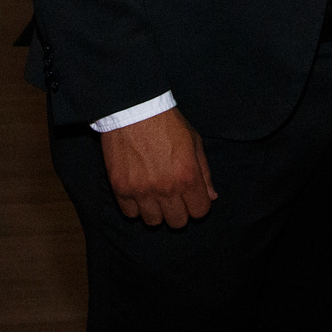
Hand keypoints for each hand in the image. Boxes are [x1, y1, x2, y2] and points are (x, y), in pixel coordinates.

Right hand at [99, 107, 215, 227]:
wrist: (134, 109)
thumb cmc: (167, 123)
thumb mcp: (194, 142)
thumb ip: (204, 172)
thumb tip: (211, 197)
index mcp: (188, 176)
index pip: (199, 212)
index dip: (198, 204)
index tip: (191, 197)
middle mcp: (166, 188)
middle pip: (177, 222)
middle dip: (179, 211)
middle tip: (173, 196)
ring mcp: (142, 191)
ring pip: (153, 222)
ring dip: (156, 211)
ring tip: (154, 194)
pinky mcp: (120, 188)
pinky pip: (130, 213)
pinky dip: (135, 206)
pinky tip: (138, 190)